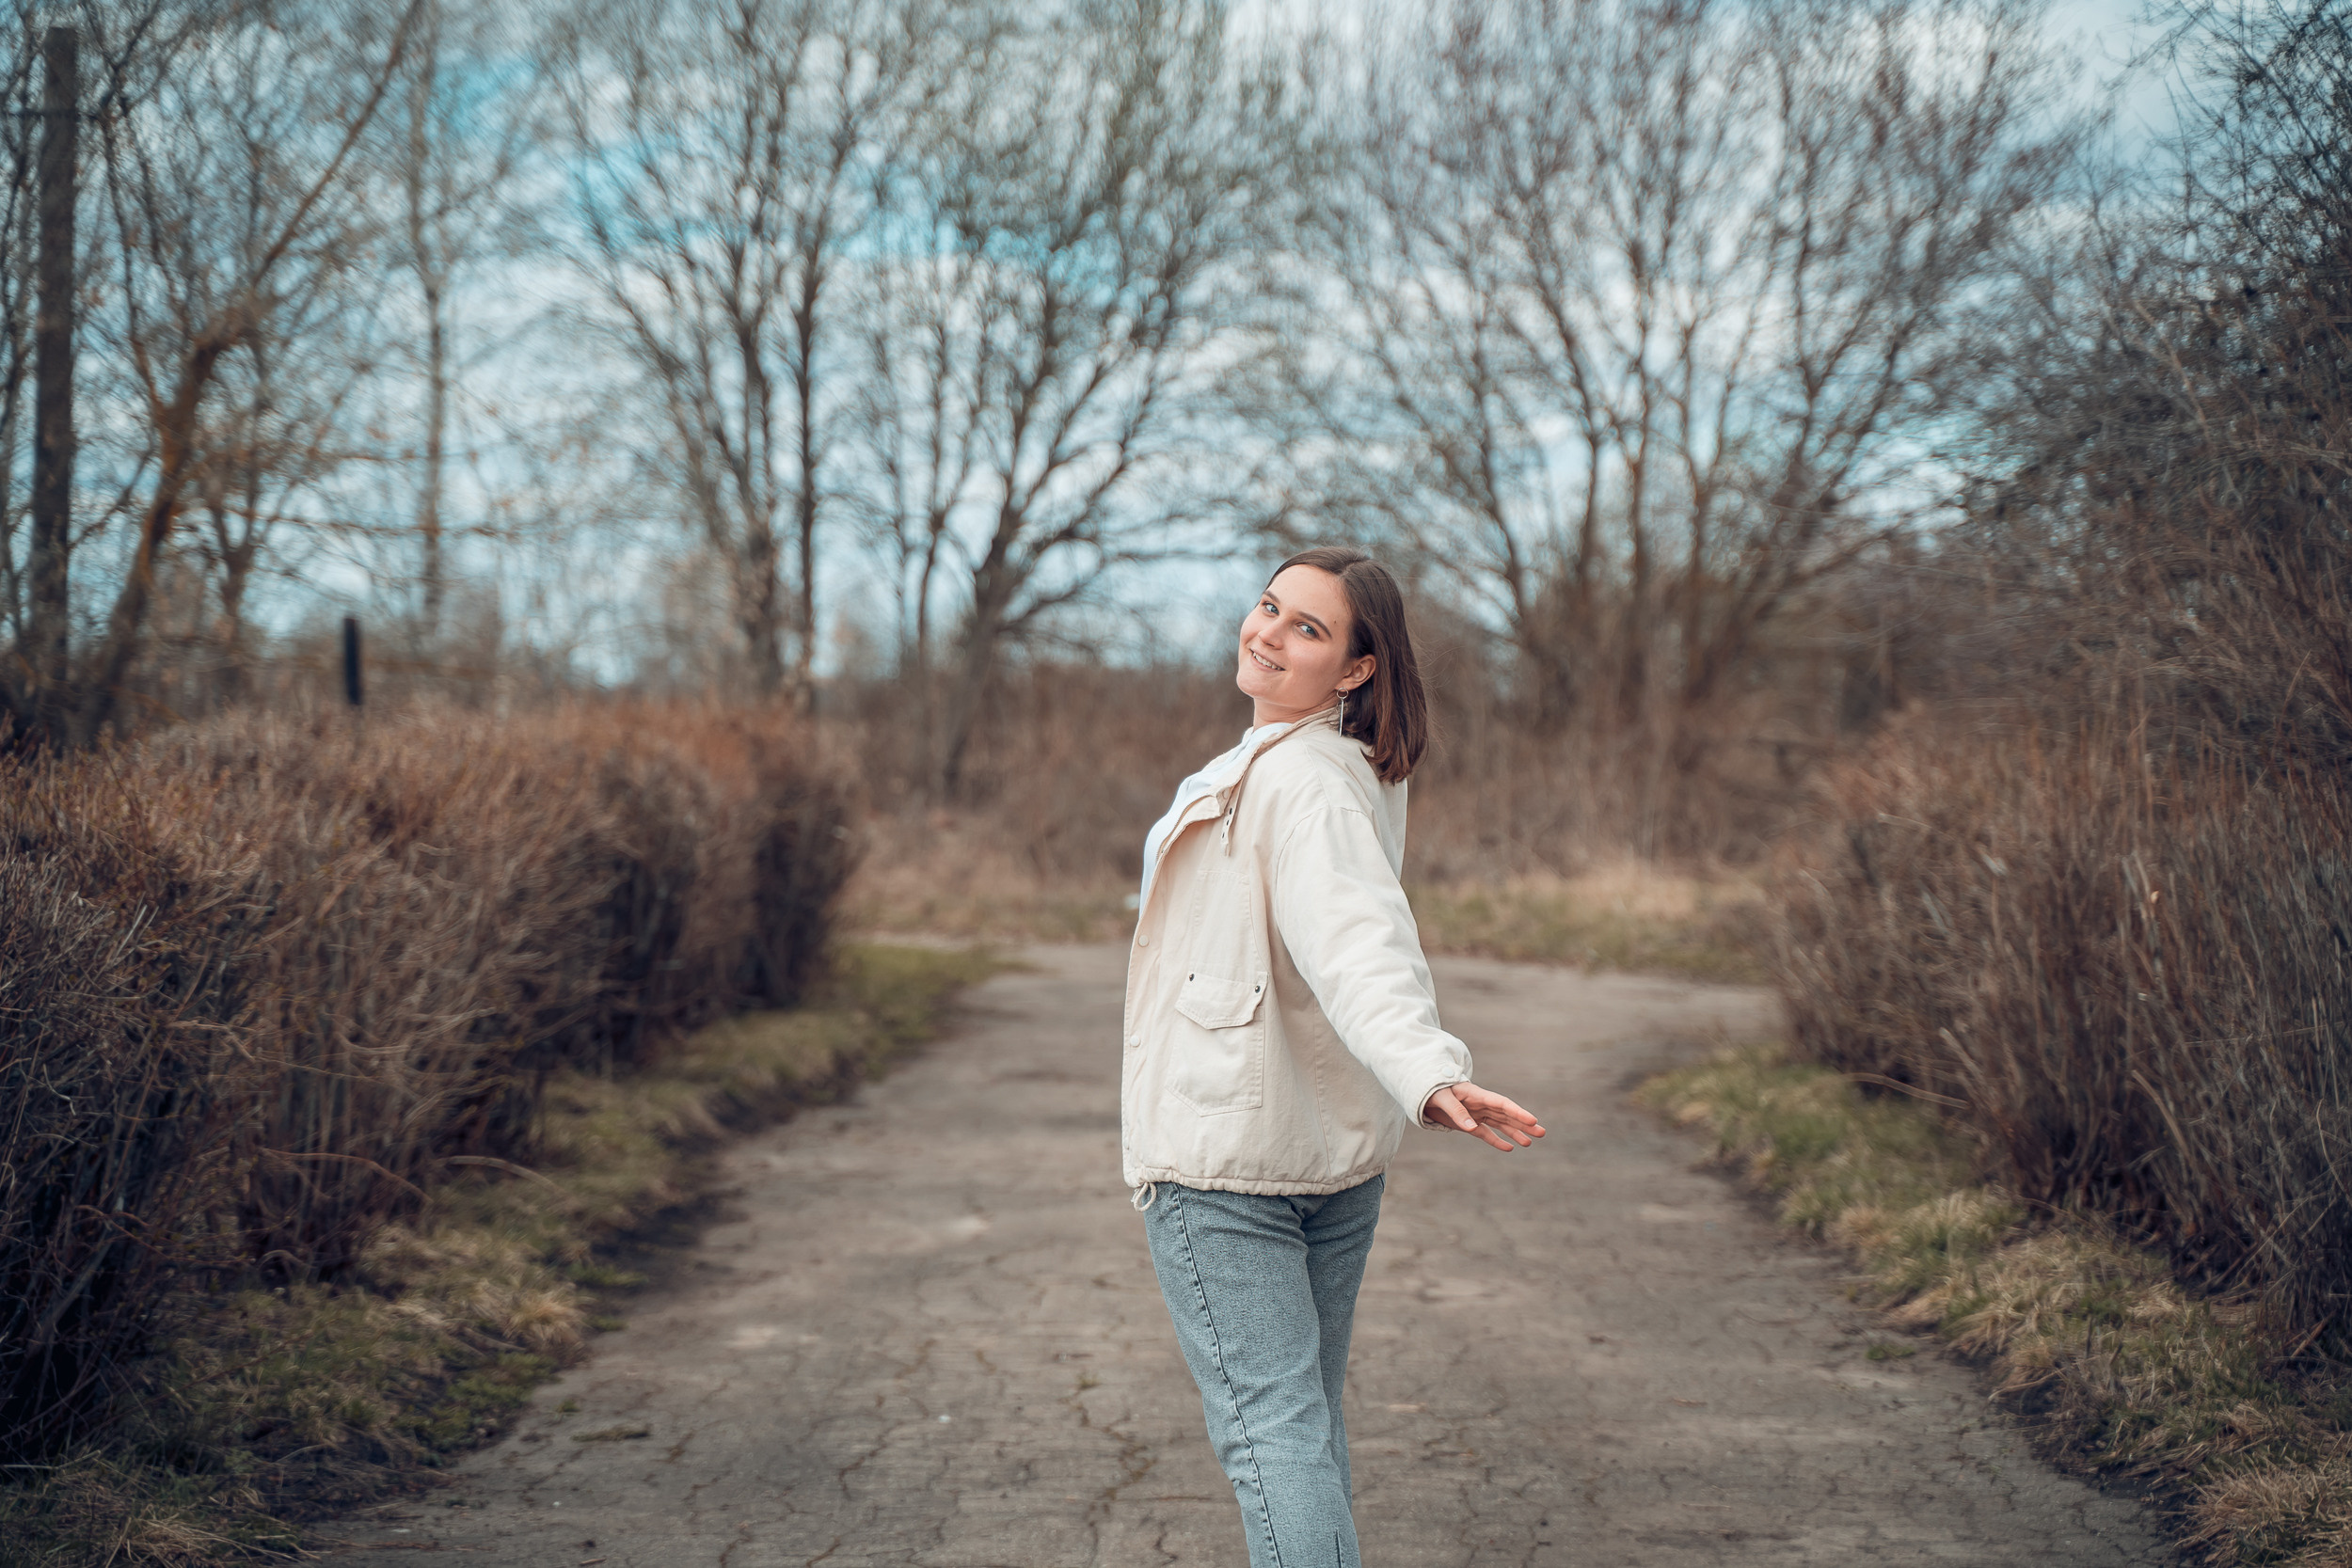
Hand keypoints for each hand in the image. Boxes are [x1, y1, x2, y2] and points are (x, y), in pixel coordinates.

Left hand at [1421, 1082, 1544, 1150]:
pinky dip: (1496, 1140)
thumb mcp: (1442, 1098)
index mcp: (1476, 1095)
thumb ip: (1456, 1112)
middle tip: (1542, 1132)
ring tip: (1530, 1142)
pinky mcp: (1469, 1123)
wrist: (1423, 1091)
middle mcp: (1480, 1104)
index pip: (1502, 1104)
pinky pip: (1486, 1133)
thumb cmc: (1433, 1090)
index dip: (1517, 1112)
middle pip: (1506, 1114)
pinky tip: (1509, 1148)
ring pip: (1500, 1124)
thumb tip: (1471, 1128)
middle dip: (1524, 1123)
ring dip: (1515, 1132)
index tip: (1532, 1120)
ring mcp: (1476, 1114)